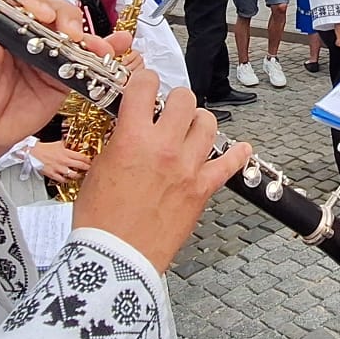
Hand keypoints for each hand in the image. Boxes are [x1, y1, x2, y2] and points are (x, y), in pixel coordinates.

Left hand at [0, 0, 130, 192]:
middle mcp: (28, 36)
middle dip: (68, 20)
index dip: (34, 4)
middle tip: (72, 34)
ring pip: (74, 36)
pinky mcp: (63, 77)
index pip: (21, 4)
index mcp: (2, 29)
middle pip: (54, 13)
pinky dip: (104, 53)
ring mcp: (48, 56)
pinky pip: (85, 62)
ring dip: (91, 38)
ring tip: (101, 47)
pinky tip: (118, 46)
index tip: (41, 15)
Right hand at [29, 140, 92, 184]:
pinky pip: (63, 180)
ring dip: (78, 176)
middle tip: (90, 169)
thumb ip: (66, 144)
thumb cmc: (44, 148)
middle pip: (80, 166)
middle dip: (87, 168)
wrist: (33, 153)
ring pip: (73, 175)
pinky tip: (69, 179)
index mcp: (66, 153)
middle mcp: (64, 161)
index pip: (82, 157)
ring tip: (81, 175)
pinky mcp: (53, 174)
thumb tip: (73, 143)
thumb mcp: (58, 143)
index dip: (88, 160)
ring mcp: (59, 169)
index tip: (91, 162)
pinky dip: (67, 180)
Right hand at [72, 68, 247, 272]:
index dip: (145, 80)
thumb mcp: (97, 170)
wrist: (116, 257)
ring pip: (208, 124)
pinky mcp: (202, 190)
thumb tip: (128, 129)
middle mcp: (164, 147)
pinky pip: (229, 164)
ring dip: (199, 122)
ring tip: (191, 129)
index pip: (145, 87)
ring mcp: (187, 167)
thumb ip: (117, 143)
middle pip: (185, 100)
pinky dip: (237, 155)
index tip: (145, 84)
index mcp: (132, 138)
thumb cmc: (100, 220)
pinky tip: (242, 149)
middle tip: (169, 109)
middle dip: (176, 100)